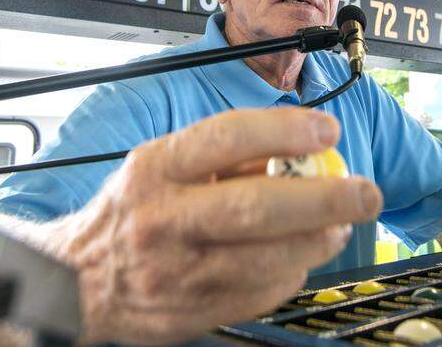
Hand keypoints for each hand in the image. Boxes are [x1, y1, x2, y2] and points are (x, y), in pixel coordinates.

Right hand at [45, 108, 383, 344]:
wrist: (77, 281)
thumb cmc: (129, 212)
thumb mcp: (158, 166)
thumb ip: (219, 158)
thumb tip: (292, 151)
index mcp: (155, 169)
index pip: (226, 138)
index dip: (283, 131)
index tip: (326, 129)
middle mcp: (164, 218)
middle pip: (258, 207)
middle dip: (324, 198)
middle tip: (364, 192)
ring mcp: (179, 271)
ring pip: (268, 258)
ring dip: (318, 240)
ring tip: (340, 226)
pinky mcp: (193, 311)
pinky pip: (260, 293)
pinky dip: (291, 274)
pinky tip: (297, 258)